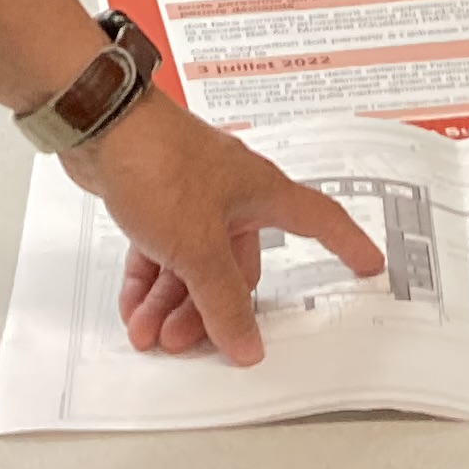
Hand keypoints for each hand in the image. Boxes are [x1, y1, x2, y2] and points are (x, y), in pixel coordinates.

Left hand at [70, 93, 384, 365]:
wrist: (100, 126)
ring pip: (193, 264)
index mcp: (261, 194)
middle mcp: (232, 195)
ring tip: (148, 333)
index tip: (367, 264)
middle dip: (211, 309)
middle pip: (237, 265)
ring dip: (171, 303)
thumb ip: (221, 300)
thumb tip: (246, 342)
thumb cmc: (160, 163)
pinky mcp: (156, 200)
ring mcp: (192, 197)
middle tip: (187, 341)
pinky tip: (134, 308)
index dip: (347, 244)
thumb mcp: (198, 246)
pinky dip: (150, 281)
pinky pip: (161, 252)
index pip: (320, 220)